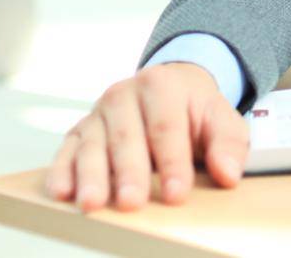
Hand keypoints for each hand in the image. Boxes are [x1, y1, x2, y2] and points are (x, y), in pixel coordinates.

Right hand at [45, 62, 248, 211]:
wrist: (170, 87)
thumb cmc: (194, 111)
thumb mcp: (221, 120)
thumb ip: (228, 145)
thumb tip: (228, 174)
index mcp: (161, 85)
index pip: (167, 128)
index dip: (172, 163)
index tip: (177, 194)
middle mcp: (123, 94)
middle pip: (126, 137)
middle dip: (129, 172)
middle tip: (131, 202)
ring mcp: (98, 112)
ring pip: (92, 145)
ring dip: (91, 176)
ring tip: (93, 204)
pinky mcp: (79, 131)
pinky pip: (67, 150)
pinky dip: (62, 171)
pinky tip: (63, 192)